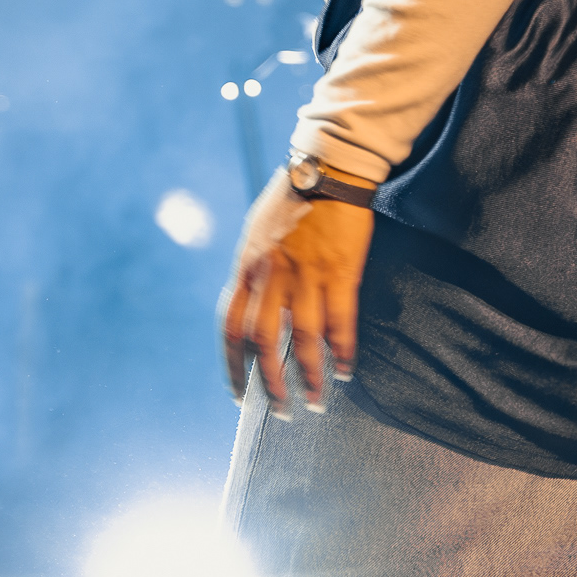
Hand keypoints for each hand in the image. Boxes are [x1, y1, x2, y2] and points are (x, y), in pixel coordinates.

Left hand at [222, 171, 372, 415]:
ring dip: (308, 374)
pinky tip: (346, 370)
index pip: (230, 327)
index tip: (239, 394)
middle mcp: (271, 275)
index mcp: (246, 267)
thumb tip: (251, 306)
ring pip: (301, 337)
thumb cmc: (290, 200)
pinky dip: (342, 350)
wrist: (328, 167)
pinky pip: (340, 320)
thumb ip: (252, 271)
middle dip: (270, 382)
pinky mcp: (340, 270)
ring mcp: (306, 274)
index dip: (232, 365)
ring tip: (317, 401)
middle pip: (262, 341)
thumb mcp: (255, 234)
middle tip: (280, 409)